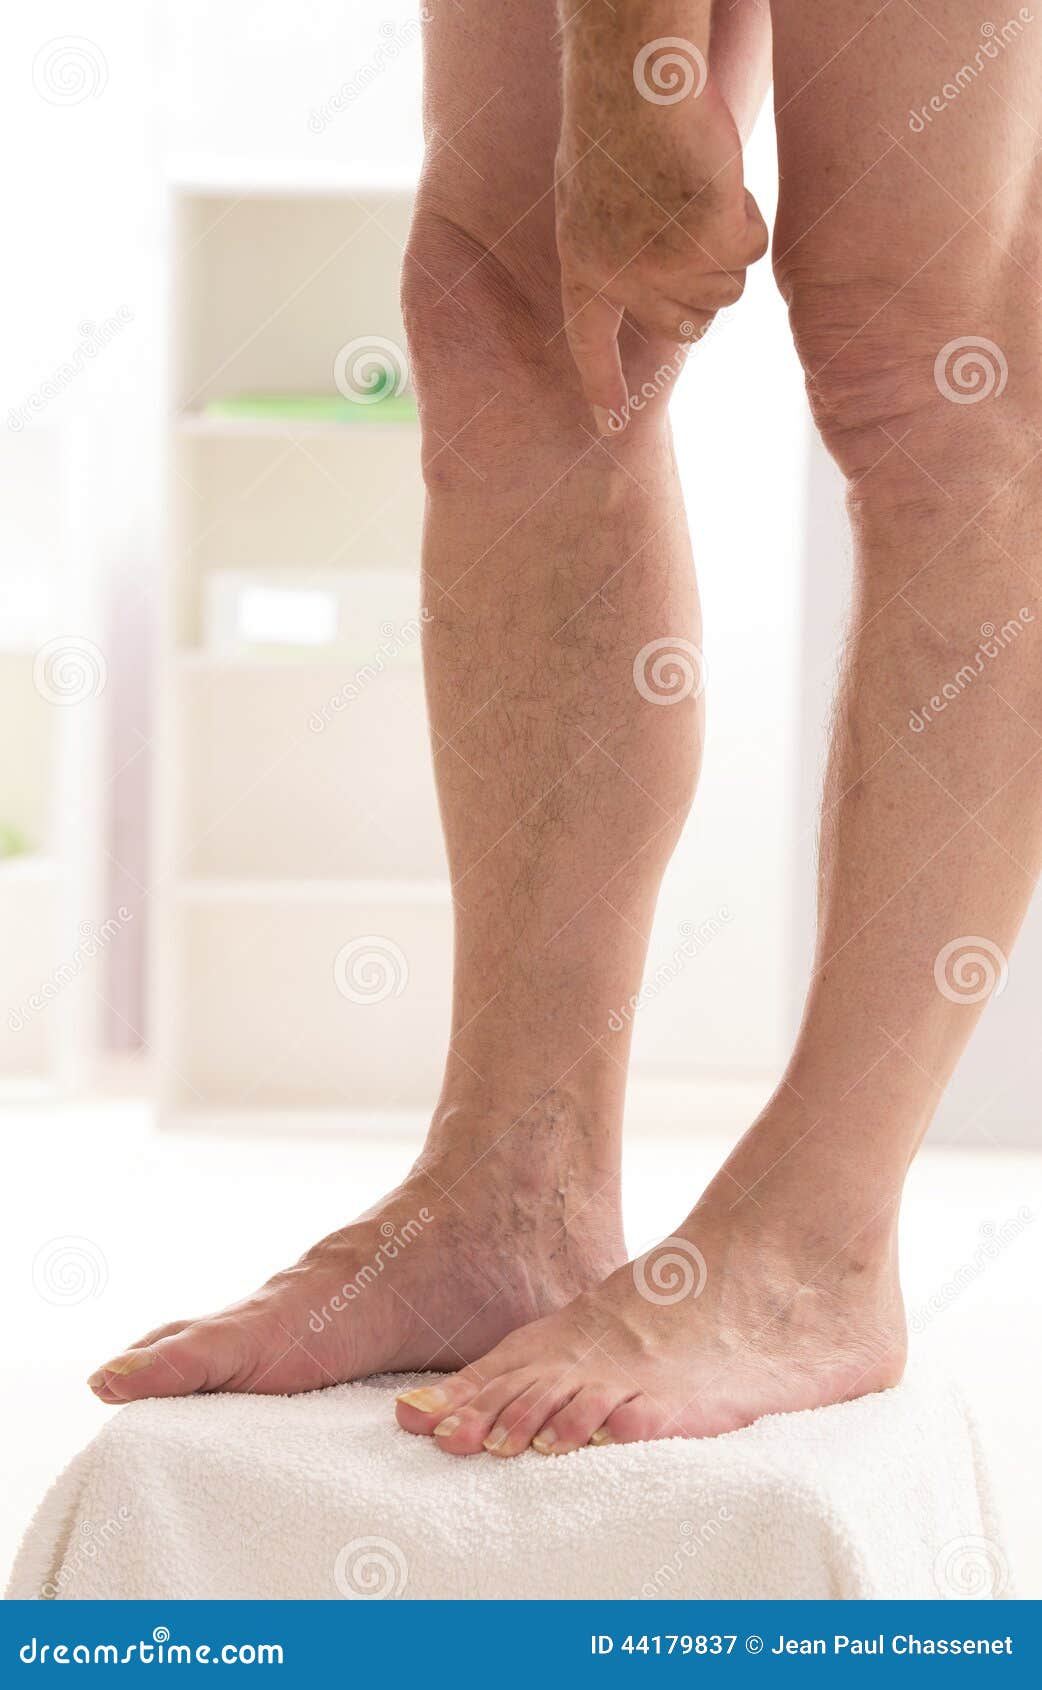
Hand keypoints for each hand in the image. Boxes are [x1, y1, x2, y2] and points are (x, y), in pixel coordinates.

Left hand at [555, 40, 767, 432]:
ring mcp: (669, 267)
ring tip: (698, 192)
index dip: (601, 386)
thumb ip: (617, 247)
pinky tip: (719, 180)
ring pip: (725, 289)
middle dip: (703, 288)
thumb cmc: (615, 123)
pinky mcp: (712, 242)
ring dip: (727, 244)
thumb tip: (655, 287)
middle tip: (695, 231)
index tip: (607, 427)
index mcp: (584, 267)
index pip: (590, 345)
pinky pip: (751, 248)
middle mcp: (625, 280)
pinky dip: (747, 214)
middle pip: (687, 322)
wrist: (637, 85)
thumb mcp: (593, 196)